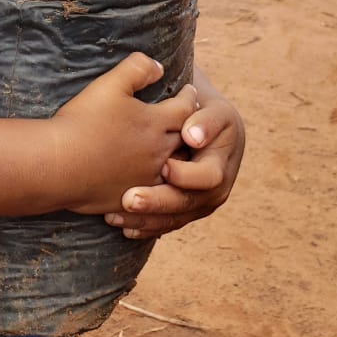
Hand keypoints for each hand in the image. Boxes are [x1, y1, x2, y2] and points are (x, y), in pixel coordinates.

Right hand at [53, 53, 196, 215]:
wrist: (58, 164)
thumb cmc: (82, 121)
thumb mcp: (108, 84)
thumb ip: (137, 69)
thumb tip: (158, 66)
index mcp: (155, 122)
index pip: (185, 107)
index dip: (188, 97)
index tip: (188, 91)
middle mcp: (158, 151)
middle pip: (186, 139)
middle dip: (189, 127)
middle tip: (187, 120)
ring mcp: (146, 177)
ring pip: (175, 169)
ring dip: (178, 158)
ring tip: (175, 150)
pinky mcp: (132, 197)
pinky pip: (155, 193)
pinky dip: (159, 184)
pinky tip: (154, 181)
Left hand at [104, 64, 244, 237]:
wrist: (198, 123)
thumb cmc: (202, 111)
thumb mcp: (212, 110)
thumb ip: (206, 120)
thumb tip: (192, 136)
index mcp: (222, 164)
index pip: (208, 177)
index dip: (187, 175)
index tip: (163, 166)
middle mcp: (213, 190)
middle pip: (187, 203)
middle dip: (158, 202)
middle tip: (128, 198)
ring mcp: (197, 203)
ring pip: (173, 219)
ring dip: (145, 220)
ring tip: (115, 216)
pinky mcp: (181, 211)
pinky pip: (163, 224)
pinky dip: (143, 227)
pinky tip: (121, 226)